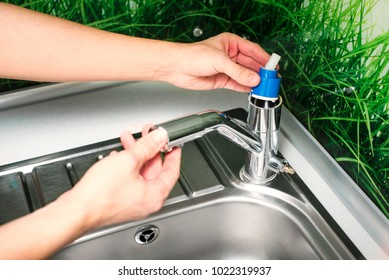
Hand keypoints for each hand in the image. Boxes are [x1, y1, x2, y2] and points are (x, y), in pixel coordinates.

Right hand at [65, 127, 180, 229]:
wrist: (76, 210)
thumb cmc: (99, 195)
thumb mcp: (128, 161)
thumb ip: (147, 146)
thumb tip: (159, 138)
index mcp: (155, 195)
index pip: (172, 171)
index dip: (173, 154)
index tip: (173, 143)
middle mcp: (146, 202)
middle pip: (155, 170)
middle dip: (149, 149)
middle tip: (147, 136)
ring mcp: (132, 203)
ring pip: (140, 173)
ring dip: (135, 155)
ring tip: (128, 140)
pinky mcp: (119, 201)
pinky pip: (128, 179)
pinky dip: (126, 165)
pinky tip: (117, 156)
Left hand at [166, 32, 270, 91]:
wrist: (177, 67)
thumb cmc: (193, 55)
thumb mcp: (219, 60)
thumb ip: (238, 71)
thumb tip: (253, 78)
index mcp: (231, 43)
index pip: (252, 50)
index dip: (263, 58)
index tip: (273, 66)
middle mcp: (230, 56)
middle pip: (250, 64)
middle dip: (260, 72)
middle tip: (270, 80)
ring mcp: (226, 69)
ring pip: (244, 75)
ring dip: (253, 81)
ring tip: (263, 87)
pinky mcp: (222, 80)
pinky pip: (237, 84)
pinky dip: (245, 88)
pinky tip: (252, 90)